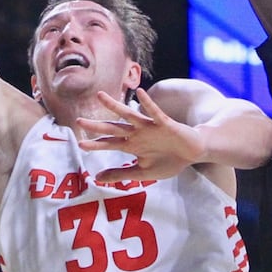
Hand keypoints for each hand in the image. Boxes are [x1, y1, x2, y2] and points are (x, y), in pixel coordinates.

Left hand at [77, 88, 204, 182]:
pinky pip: (155, 112)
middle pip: (113, 128)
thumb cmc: (169, 161)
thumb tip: (97, 178)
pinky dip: (148, 103)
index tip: (80, 144)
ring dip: (115, 106)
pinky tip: (139, 93)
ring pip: (129, 115)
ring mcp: (149, 127)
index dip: (96, 144)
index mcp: (132, 146)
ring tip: (100, 96)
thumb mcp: (143, 173)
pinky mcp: (164, 123)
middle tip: (78, 121)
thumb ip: (121, 173)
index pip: (110, 144)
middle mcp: (137, 133)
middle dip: (97, 126)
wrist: (193, 154)